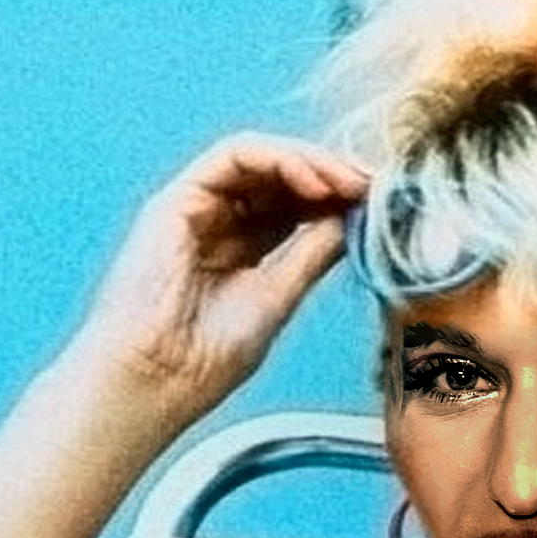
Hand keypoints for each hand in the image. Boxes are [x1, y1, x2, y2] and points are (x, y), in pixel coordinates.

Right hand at [81, 132, 369, 420]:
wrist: (155, 382)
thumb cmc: (205, 359)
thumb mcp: (278, 299)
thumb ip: (312, 255)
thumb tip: (353, 219)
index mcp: (245, 250)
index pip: (298, 206)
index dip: (340, 198)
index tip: (381, 204)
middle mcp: (220, 222)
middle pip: (283, 176)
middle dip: (334, 174)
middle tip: (375, 184)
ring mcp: (197, 207)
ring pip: (262, 158)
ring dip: (314, 161)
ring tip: (352, 181)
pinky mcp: (177, 198)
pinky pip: (233, 156)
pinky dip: (279, 158)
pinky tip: (315, 181)